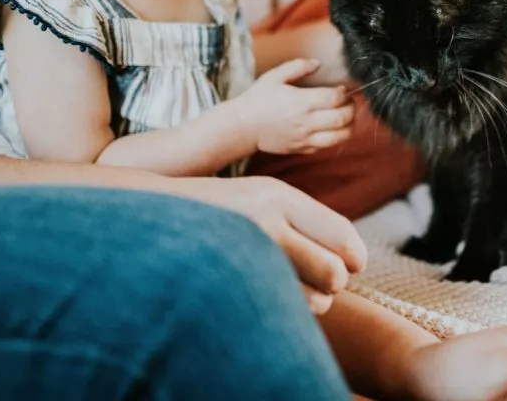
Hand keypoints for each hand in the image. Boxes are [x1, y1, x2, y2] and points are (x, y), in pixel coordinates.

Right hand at [174, 175, 367, 313]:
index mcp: (277, 194)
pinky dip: (283, 311)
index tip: (354, 265)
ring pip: (312, 300)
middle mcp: (265, 220)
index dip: (355, 256)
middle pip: (334, 273)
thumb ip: (302, 219)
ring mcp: (245, 251)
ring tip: (291, 288)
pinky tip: (268, 296)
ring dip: (311, 302)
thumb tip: (352, 259)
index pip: (341, 233)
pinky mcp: (228, 281)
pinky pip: (279, 311)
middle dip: (334, 283)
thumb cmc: (218, 211)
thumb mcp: (260, 198)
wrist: (151, 217)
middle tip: (321, 281)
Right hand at [232, 58, 354, 154]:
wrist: (243, 126)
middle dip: (351, 109)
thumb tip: (317, 64)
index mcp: (302, 102)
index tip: (342, 89)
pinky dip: (335, 138)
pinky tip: (331, 128)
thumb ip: (297, 66)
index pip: (335, 99)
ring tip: (345, 117)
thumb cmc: (258, 99)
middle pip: (343, 118)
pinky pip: (327, 146)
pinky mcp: (302, 149)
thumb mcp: (274, 76)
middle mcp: (306, 122)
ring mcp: (305, 138)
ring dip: (349, 126)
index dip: (345, 93)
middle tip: (348, 102)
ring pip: (340, 137)